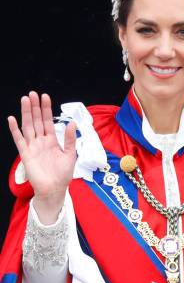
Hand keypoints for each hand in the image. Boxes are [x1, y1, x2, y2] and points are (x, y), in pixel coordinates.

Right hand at [7, 92, 75, 223]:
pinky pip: (19, 140)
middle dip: (35, 107)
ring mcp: (32, 146)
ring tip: (25, 100)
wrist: (55, 189)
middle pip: (37, 120)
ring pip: (28, 126)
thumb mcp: (70, 154)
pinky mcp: (26, 154)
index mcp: (52, 140)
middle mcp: (41, 141)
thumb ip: (69, 139)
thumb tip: (72, 123)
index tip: (45, 96)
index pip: (48, 121)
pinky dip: (15, 129)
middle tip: (32, 93)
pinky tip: (12, 119)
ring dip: (26, 113)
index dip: (46, 109)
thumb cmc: (63, 174)